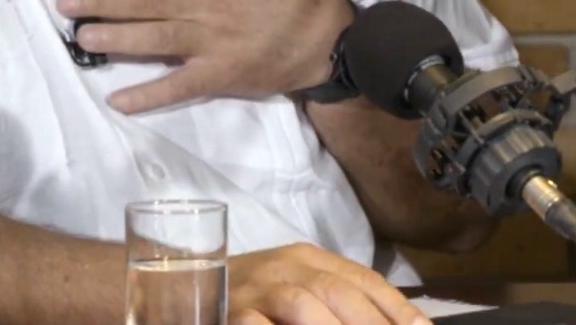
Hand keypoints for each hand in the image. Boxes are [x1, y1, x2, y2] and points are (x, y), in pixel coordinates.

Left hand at [55, 0, 354, 113]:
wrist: (321, 34)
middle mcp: (204, 3)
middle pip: (145, 0)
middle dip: (101, 1)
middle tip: (64, 4)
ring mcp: (211, 41)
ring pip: (155, 37)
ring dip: (117, 39)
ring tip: (83, 39)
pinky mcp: (219, 75)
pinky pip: (178, 85)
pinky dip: (147, 95)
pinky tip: (118, 100)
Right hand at [227, 243, 429, 324]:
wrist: (180, 288)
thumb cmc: (247, 296)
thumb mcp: (292, 287)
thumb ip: (333, 301)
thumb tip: (391, 322)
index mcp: (306, 258)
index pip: (362, 279)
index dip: (396, 308)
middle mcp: (284, 268)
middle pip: (340, 292)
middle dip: (374, 324)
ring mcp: (255, 291)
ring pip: (304, 306)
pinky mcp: (231, 316)